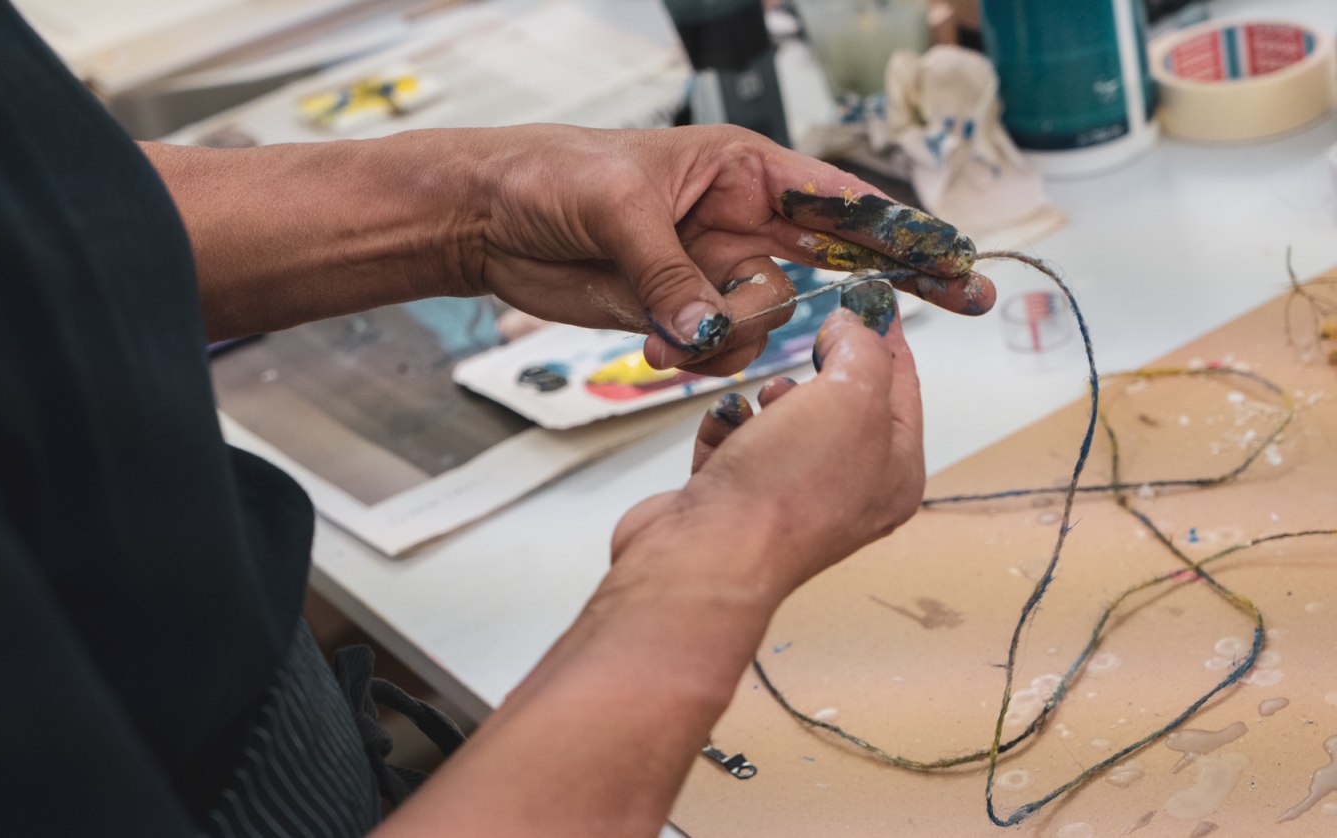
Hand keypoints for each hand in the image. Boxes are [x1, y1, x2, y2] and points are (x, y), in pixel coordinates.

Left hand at [465, 124, 994, 375]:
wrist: (490, 218)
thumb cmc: (552, 175)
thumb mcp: (617, 208)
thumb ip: (673, 275)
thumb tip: (712, 332)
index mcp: (741, 171)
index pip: (839, 201)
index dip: (904, 232)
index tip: (959, 259)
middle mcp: (739, 222)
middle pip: (833, 261)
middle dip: (882, 287)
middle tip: (959, 299)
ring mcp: (712, 272)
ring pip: (770, 320)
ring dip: (733, 338)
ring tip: (668, 332)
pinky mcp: (681, 313)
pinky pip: (722, 350)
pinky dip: (698, 359)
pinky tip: (658, 348)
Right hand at [611, 279, 924, 597]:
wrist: (707, 555)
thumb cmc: (787, 487)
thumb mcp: (852, 395)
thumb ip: (862, 349)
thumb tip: (851, 328)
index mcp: (895, 475)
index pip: (903, 388)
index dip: (887, 337)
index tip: (871, 298)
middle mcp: (848, 493)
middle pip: (840, 403)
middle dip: (817, 374)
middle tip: (807, 356)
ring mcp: (788, 499)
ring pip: (783, 420)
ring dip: (768, 399)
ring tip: (761, 406)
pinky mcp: (734, 501)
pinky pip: (735, 442)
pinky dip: (727, 428)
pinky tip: (724, 431)